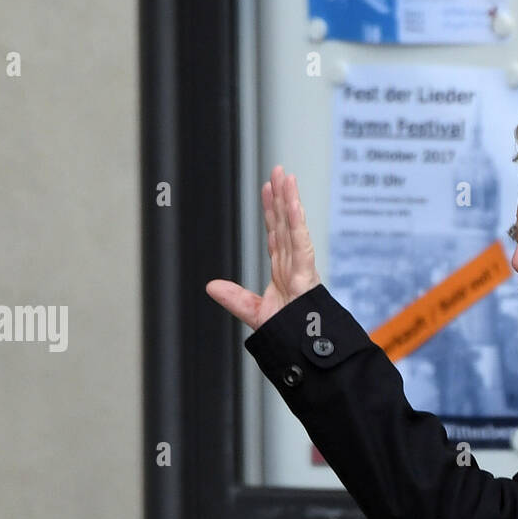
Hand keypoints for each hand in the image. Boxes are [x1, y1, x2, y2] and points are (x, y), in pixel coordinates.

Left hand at [207, 165, 321, 330]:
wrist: (301, 347)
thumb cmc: (289, 332)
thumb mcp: (255, 313)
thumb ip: (235, 298)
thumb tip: (210, 286)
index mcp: (284, 270)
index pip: (276, 232)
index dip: (272, 210)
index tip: (268, 190)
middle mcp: (293, 262)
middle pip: (285, 222)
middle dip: (282, 196)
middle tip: (278, 171)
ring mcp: (301, 264)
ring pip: (294, 224)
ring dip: (290, 198)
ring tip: (285, 175)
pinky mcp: (306, 270)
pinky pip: (301, 239)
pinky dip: (296, 220)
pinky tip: (292, 201)